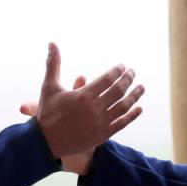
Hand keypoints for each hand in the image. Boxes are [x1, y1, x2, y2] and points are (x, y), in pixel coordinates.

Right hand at [25, 43, 143, 161]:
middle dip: (128, 79)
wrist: (45, 142)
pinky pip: (122, 123)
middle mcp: (94, 108)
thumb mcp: (49, 86)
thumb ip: (53, 64)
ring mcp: (100, 123)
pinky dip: (132, 115)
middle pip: (118, 90)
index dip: (117, 71)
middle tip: (132, 72)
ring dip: (134, 95)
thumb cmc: (47, 112)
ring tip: (141, 87)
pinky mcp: (103, 135)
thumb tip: (52, 43)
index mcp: (83, 95)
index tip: (122, 66)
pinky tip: (139, 108)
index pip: (107, 79)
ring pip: (123, 106)